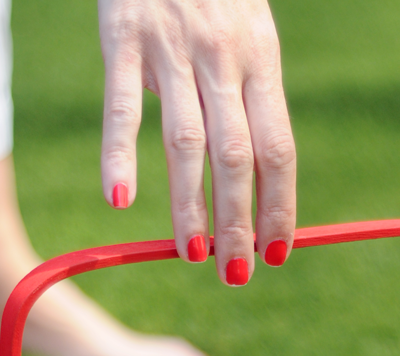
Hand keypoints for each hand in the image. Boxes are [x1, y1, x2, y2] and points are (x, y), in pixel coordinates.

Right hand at [98, 0, 295, 283]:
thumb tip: (259, 183)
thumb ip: (251, 102)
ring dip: (190, 206)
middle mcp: (223, 58)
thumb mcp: (248, 38)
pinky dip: (118, 155)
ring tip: (193, 255)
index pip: (278, 149)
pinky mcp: (123, 38)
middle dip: (240, 221)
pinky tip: (119, 199)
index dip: (281, 205)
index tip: (279, 252)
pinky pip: (121, 107)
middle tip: (238, 272)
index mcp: (261, 62)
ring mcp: (172, 49)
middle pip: (237, 156)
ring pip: (185, 142)